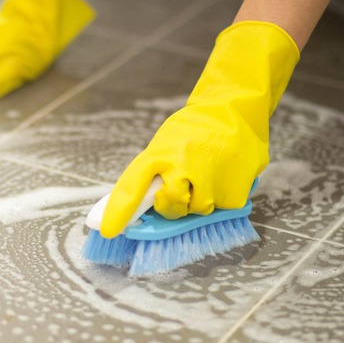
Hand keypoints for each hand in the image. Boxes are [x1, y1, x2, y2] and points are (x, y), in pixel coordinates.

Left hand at [100, 22, 299, 237]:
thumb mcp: (166, 143)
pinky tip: (224, 175)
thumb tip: (140, 204)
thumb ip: (155, 171)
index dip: (119, 211)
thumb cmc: (195, 131)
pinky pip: (222, 209)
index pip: (132, 186)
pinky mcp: (234, 193)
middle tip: (182, 188)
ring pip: (197, 211)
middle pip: (169, 207)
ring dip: (200, 199)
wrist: (236, 111)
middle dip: (172, 206)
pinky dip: (222, 197)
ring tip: (208, 173)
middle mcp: (181, 166)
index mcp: (159, 154)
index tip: (107, 230)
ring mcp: (209, 180)